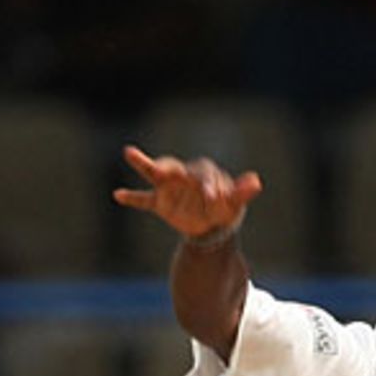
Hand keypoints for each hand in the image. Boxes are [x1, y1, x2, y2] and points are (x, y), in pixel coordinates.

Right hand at [113, 145, 261, 238]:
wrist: (211, 224)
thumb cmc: (223, 207)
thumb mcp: (233, 202)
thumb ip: (241, 192)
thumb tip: (257, 182)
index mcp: (203, 172)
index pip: (203, 175)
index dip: (208, 186)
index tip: (212, 198)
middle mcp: (183, 175)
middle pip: (175, 167)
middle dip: (171, 170)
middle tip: (166, 172)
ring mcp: (169, 187)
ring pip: (155, 172)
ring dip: (143, 163)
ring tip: (129, 151)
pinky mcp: (160, 202)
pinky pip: (144, 199)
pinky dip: (132, 198)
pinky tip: (118, 195)